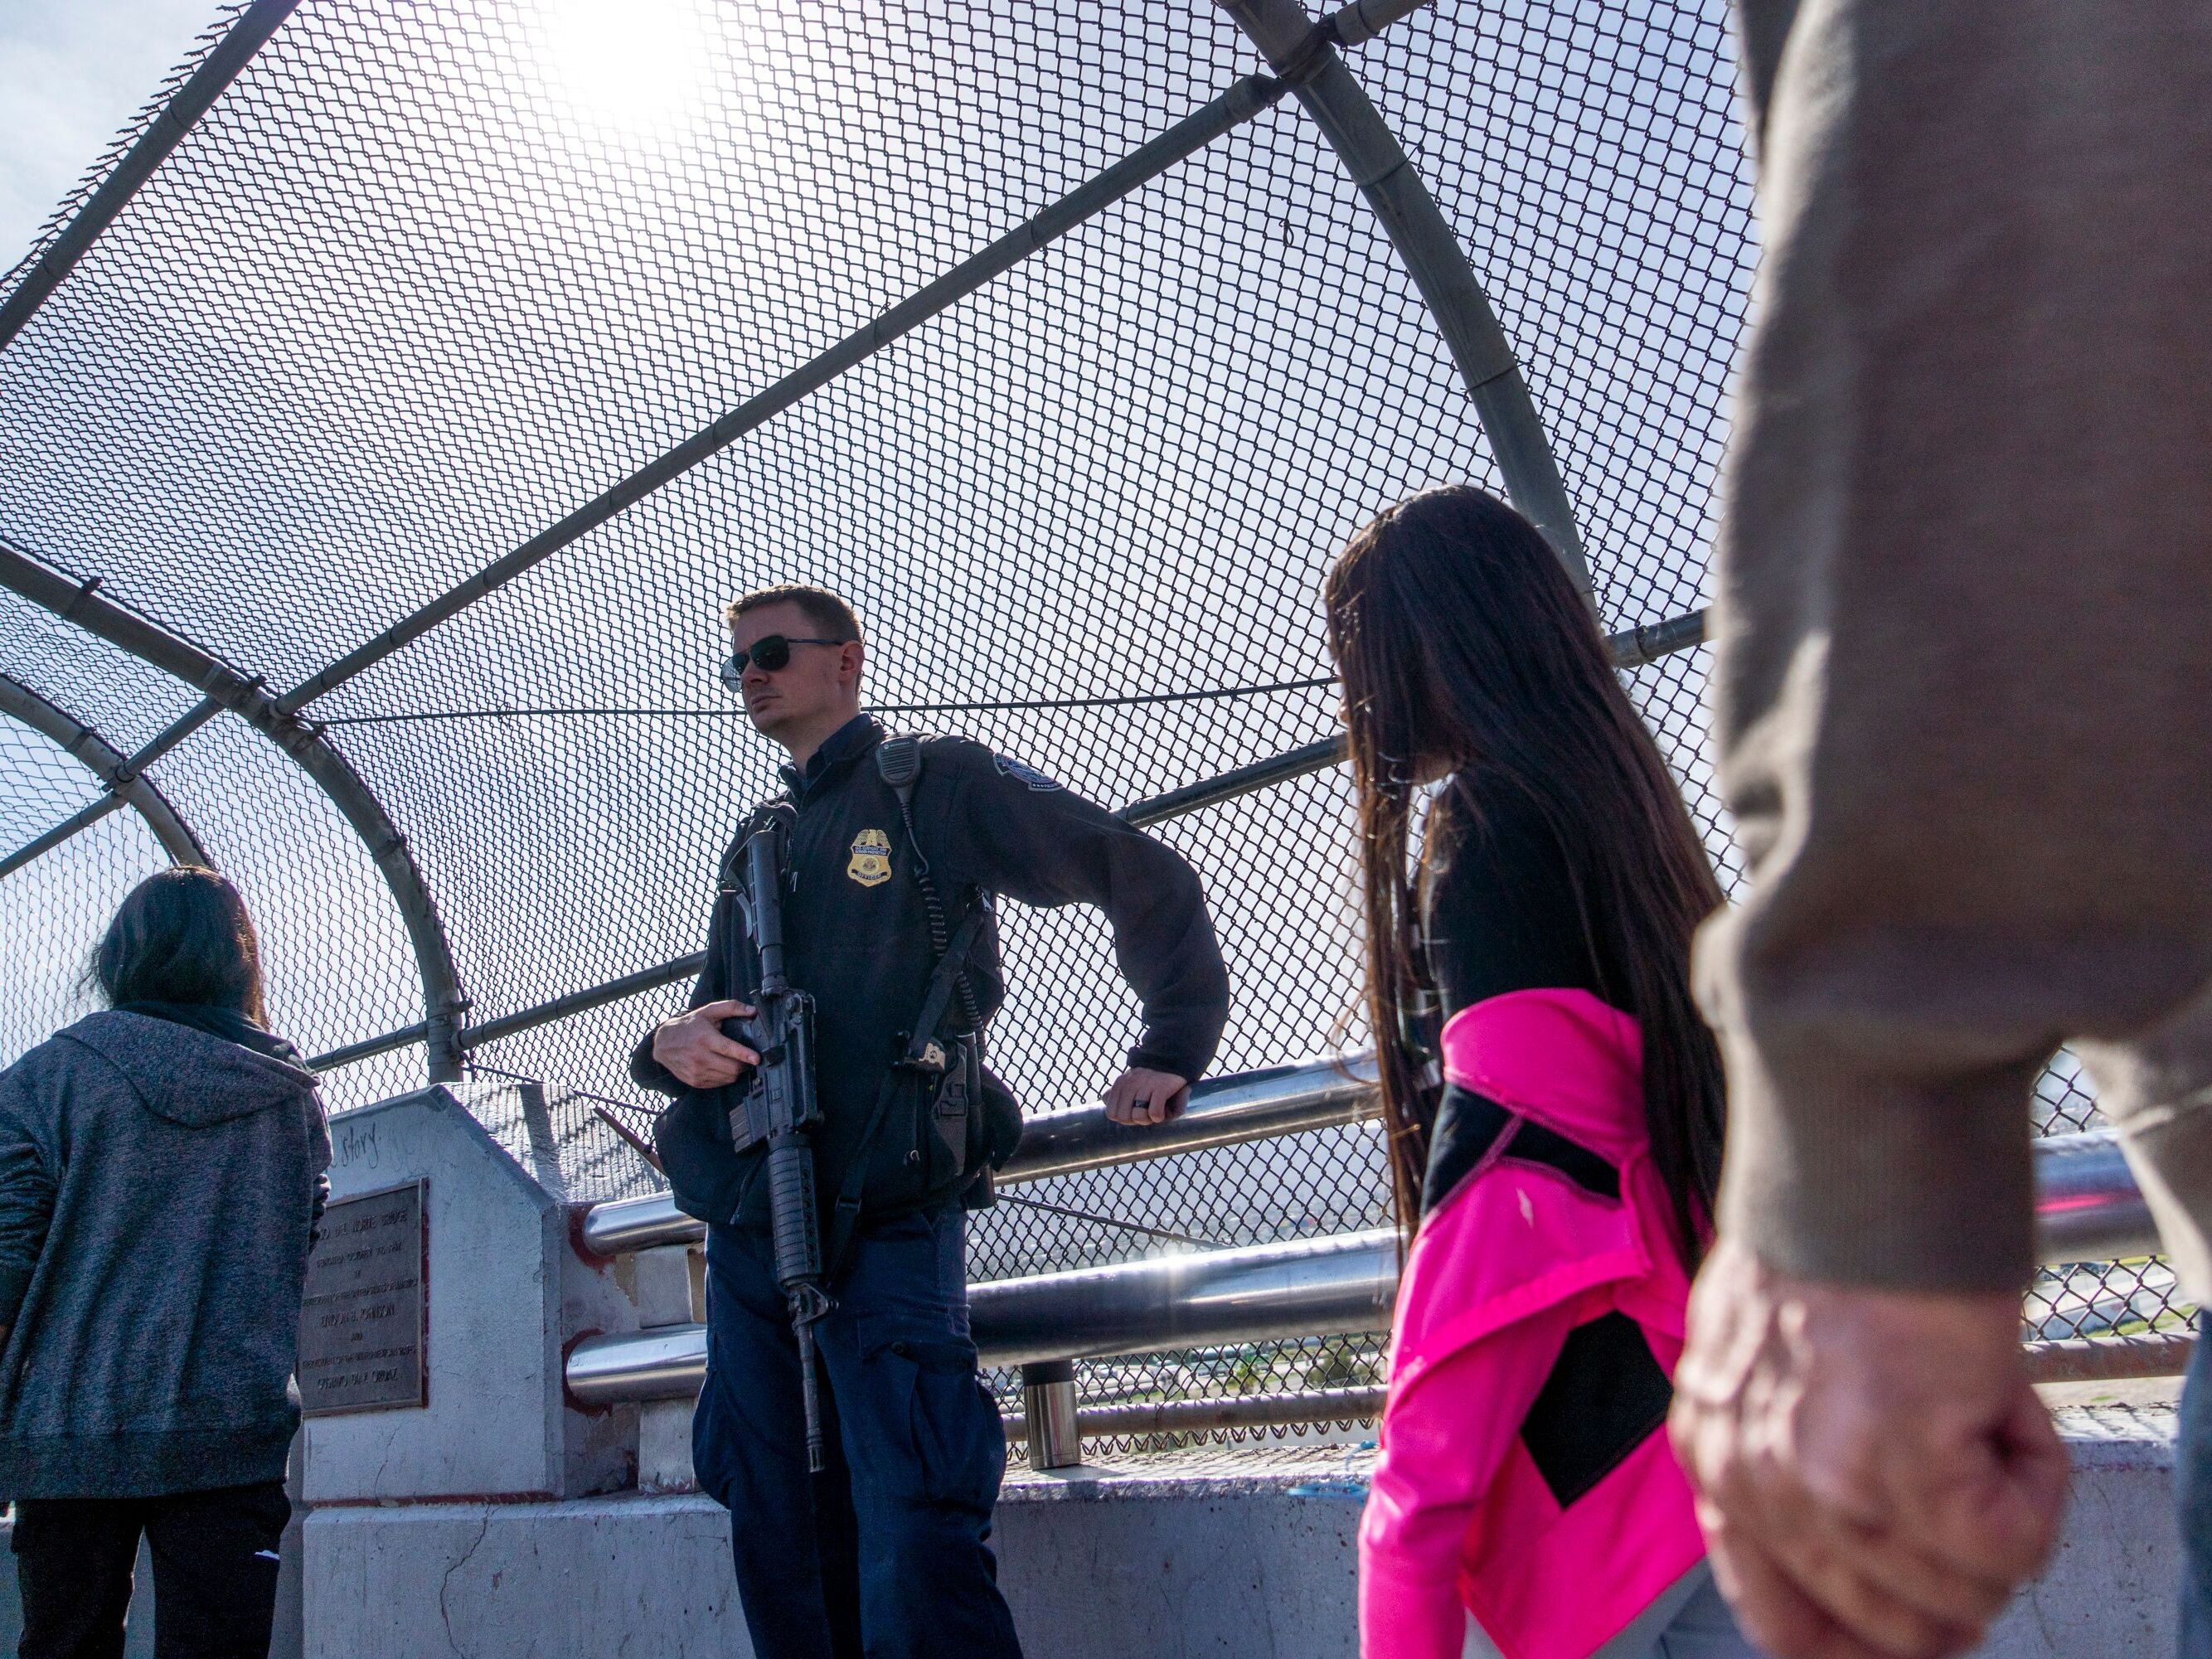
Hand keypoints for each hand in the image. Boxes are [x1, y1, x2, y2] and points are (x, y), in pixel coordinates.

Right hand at [651, 999, 759, 1090]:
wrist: (663, 1043)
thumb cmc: (689, 1026)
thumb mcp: (708, 1011)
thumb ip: (731, 1008)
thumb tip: (752, 1010)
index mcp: (705, 1039)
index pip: (728, 1049)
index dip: (745, 1054)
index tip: (756, 1058)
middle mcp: (700, 1057)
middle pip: (732, 1068)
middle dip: (744, 1064)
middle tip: (747, 1059)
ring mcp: (697, 1071)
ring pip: (728, 1078)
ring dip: (735, 1071)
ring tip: (733, 1061)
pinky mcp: (695, 1081)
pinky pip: (719, 1083)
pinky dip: (725, 1076)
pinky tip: (721, 1066)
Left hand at [1103, 1067, 1189, 1126]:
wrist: (1174, 1061)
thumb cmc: (1151, 1079)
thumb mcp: (1131, 1083)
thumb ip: (1116, 1092)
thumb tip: (1104, 1099)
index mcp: (1120, 1083)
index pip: (1112, 1113)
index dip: (1124, 1118)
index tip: (1135, 1111)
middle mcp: (1130, 1082)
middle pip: (1123, 1118)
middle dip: (1136, 1121)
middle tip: (1147, 1112)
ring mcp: (1146, 1083)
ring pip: (1139, 1116)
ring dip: (1150, 1119)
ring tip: (1156, 1109)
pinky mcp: (1162, 1086)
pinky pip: (1154, 1113)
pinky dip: (1160, 1117)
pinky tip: (1164, 1109)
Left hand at [1670, 1236, 2067, 1658]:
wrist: (1854, 1168)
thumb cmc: (1822, 1236)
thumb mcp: (1755, 1359)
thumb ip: (1781, 1450)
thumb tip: (1861, 1530)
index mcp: (1715, 1459)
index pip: (1783, 1625)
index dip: (1866, 1638)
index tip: (1921, 1609)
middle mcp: (1758, 1488)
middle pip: (1893, 1627)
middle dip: (1961, 1572)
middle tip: (1981, 1482)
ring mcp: (1829, 1488)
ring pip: (1966, 1593)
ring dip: (2003, 1508)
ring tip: (1976, 1405)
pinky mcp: (1910, 1470)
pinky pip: (2015, 1545)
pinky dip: (2038, 1479)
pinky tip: (2002, 1400)